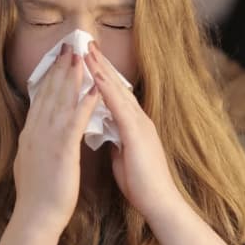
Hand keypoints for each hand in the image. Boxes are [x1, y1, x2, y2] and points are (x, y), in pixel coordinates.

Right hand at [12, 44, 101, 233]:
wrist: (36, 216)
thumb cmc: (37, 196)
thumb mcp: (32, 163)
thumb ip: (36, 146)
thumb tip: (36, 136)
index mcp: (31, 135)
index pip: (41, 99)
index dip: (50, 78)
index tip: (59, 60)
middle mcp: (36, 132)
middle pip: (49, 93)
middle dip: (61, 68)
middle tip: (69, 46)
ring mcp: (47, 139)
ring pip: (60, 101)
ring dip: (72, 77)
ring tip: (81, 56)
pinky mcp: (61, 149)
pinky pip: (74, 121)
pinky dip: (84, 102)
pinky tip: (93, 88)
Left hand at [85, 41, 182, 220]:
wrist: (159, 202)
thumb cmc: (142, 184)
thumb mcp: (124, 155)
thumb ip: (116, 139)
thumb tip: (105, 129)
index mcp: (134, 124)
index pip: (115, 94)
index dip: (102, 75)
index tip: (88, 59)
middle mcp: (139, 119)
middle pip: (117, 85)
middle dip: (100, 64)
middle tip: (85, 42)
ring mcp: (140, 124)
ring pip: (118, 90)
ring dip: (101, 69)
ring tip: (86, 50)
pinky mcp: (137, 133)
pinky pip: (119, 107)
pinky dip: (106, 90)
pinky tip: (95, 76)